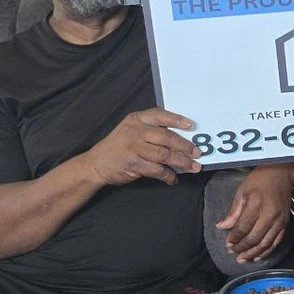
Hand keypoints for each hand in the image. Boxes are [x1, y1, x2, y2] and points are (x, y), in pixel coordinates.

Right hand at [81, 108, 200, 185]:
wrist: (95, 164)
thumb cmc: (118, 146)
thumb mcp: (130, 130)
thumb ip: (150, 130)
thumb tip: (180, 139)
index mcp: (136, 119)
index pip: (159, 115)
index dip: (176, 120)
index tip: (191, 126)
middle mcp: (135, 131)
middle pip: (166, 137)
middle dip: (185, 146)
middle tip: (197, 153)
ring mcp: (134, 148)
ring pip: (164, 154)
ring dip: (181, 162)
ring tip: (193, 167)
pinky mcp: (134, 164)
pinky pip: (157, 170)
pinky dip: (168, 175)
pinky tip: (173, 178)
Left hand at [217, 163, 292, 261]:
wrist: (280, 172)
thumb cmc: (260, 179)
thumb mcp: (241, 191)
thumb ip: (233, 211)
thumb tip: (222, 226)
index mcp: (256, 204)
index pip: (243, 227)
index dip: (234, 238)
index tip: (228, 243)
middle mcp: (270, 214)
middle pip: (254, 238)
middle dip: (242, 248)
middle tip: (233, 252)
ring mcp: (279, 220)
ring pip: (265, 243)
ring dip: (253, 253)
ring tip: (243, 259)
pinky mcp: (285, 223)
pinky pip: (276, 242)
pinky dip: (267, 251)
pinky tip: (258, 256)